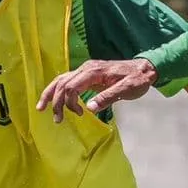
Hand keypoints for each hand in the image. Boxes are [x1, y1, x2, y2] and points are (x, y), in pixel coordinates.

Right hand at [36, 58, 157, 122]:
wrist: (145, 69)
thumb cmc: (137, 80)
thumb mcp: (127, 90)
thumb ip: (108, 97)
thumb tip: (89, 108)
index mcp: (93, 71)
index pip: (71, 86)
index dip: (69, 102)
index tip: (79, 114)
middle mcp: (86, 68)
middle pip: (62, 83)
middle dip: (55, 101)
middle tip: (56, 119)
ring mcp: (86, 70)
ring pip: (61, 80)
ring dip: (51, 94)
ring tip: (41, 108)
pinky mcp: (88, 74)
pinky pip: (68, 81)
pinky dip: (59, 90)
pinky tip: (56, 101)